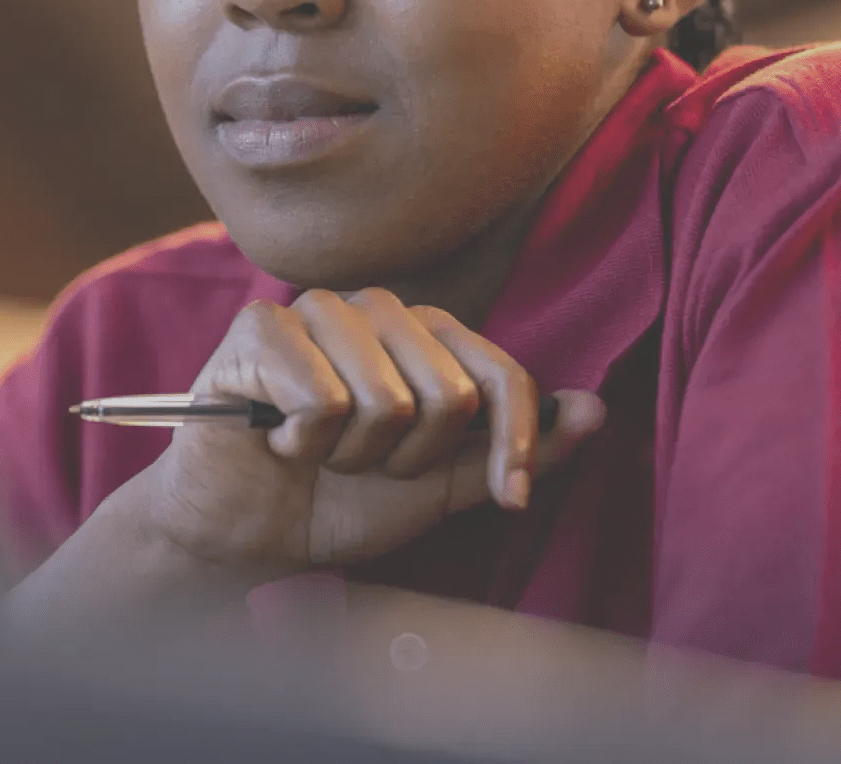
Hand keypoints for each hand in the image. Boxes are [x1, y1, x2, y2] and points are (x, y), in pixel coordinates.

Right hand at [135, 288, 605, 580]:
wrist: (245, 533)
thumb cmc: (338, 501)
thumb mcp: (443, 485)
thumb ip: (514, 449)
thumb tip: (596, 409)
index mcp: (420, 333)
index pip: (500, 370)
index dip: (515, 442)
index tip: (507, 499)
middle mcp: (371, 308)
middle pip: (445, 392)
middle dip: (411, 459)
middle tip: (363, 466)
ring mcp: (311, 311)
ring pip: (383, 397)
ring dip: (353, 455)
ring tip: (318, 454)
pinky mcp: (256, 330)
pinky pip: (320, 397)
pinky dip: (303, 442)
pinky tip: (278, 440)